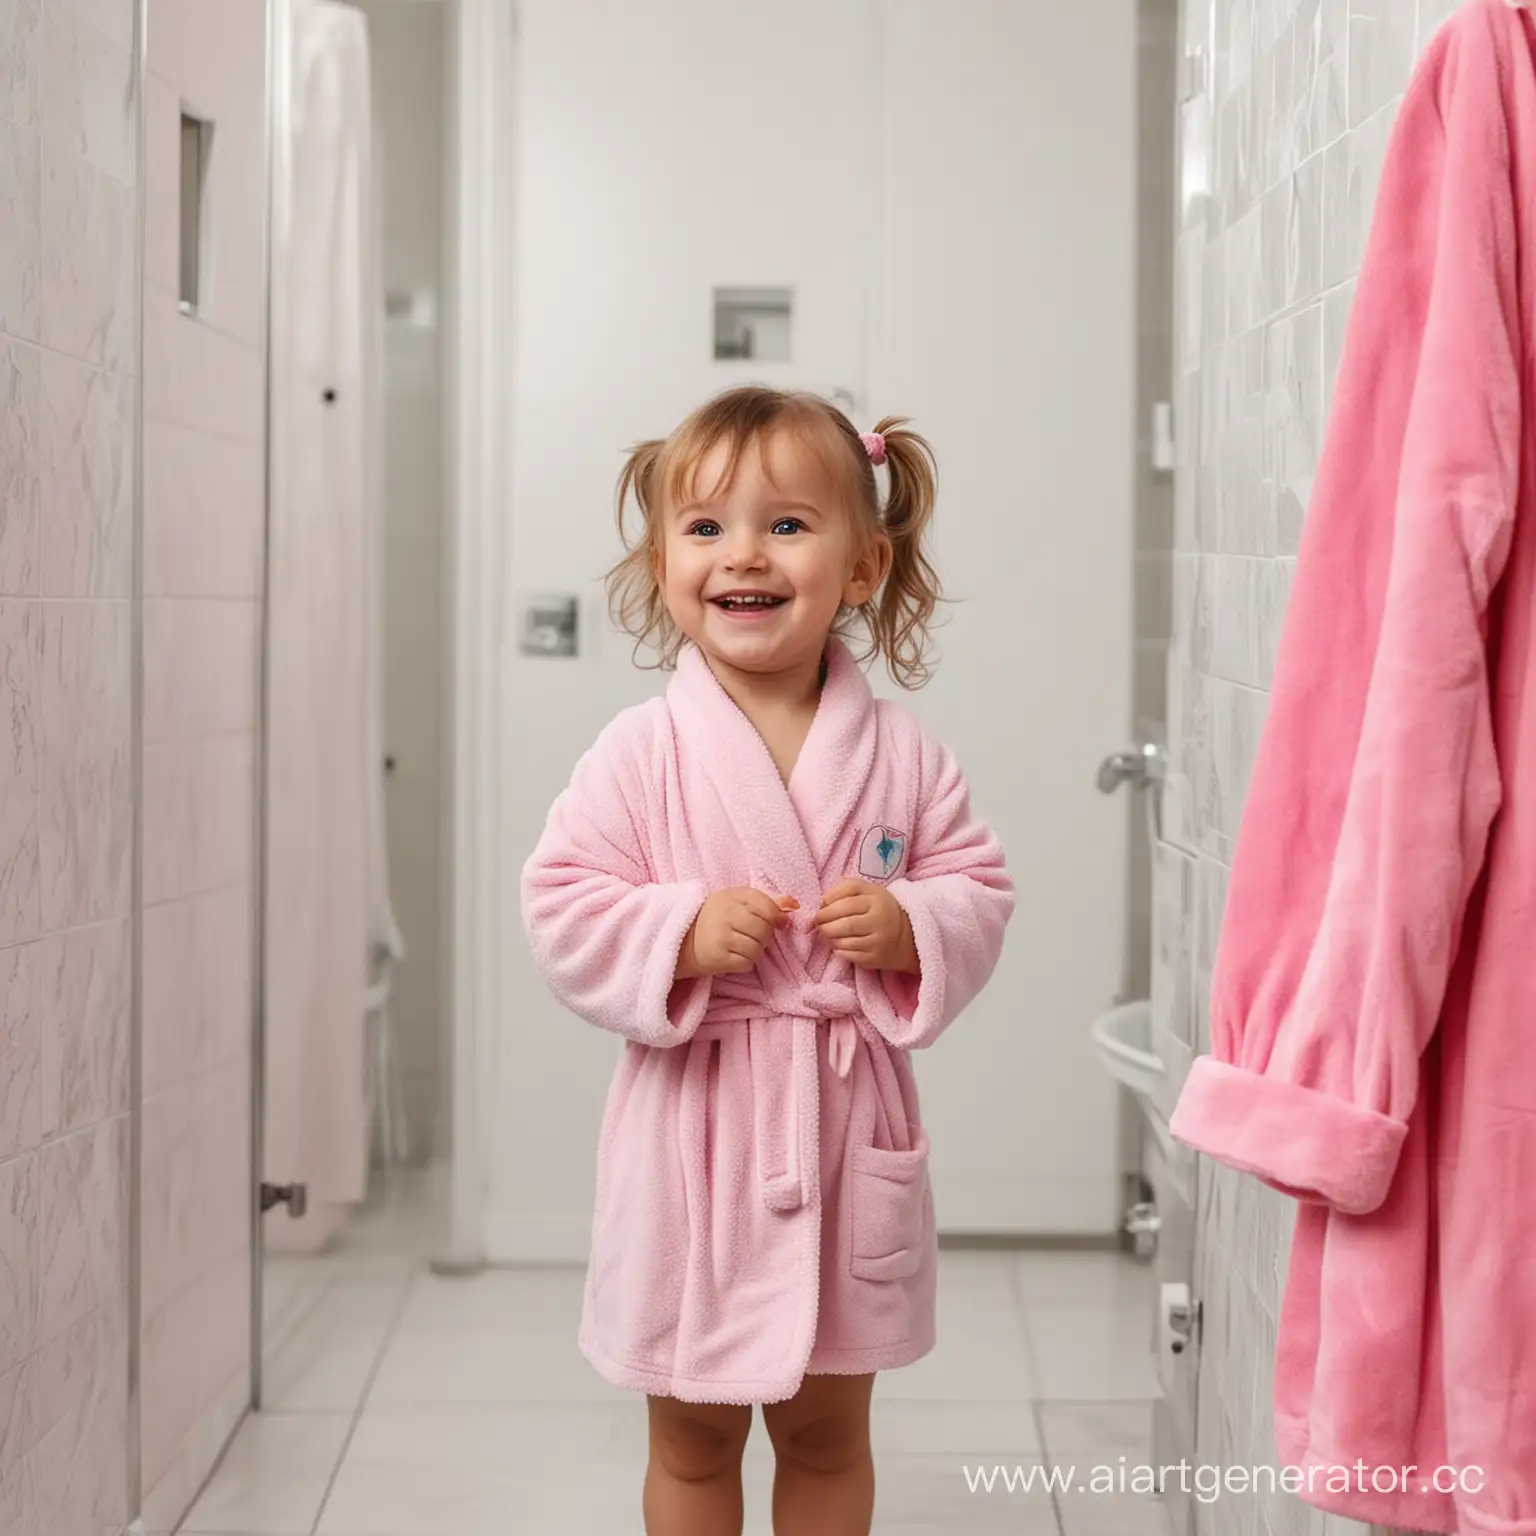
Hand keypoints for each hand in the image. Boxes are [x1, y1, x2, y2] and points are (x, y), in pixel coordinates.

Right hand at [677, 889, 797, 977]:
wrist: (683, 939)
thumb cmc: (716, 917)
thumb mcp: (737, 901)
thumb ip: (766, 902)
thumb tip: (794, 904)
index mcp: (731, 896)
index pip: (765, 906)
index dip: (776, 916)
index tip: (777, 922)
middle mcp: (725, 915)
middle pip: (764, 929)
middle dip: (764, 935)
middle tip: (752, 934)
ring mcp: (721, 937)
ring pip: (757, 948)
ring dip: (755, 949)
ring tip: (742, 944)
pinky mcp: (717, 958)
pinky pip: (747, 963)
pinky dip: (746, 961)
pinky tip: (735, 955)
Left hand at [815, 880, 918, 973]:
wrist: (906, 934)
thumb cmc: (877, 908)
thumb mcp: (866, 890)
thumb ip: (844, 888)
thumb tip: (823, 903)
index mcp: (876, 900)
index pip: (846, 903)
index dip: (827, 908)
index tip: (819, 911)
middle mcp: (879, 921)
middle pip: (844, 925)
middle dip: (825, 925)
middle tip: (819, 924)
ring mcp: (878, 941)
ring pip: (844, 942)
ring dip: (830, 938)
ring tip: (828, 933)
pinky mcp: (875, 958)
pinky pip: (849, 955)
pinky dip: (838, 949)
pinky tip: (839, 944)